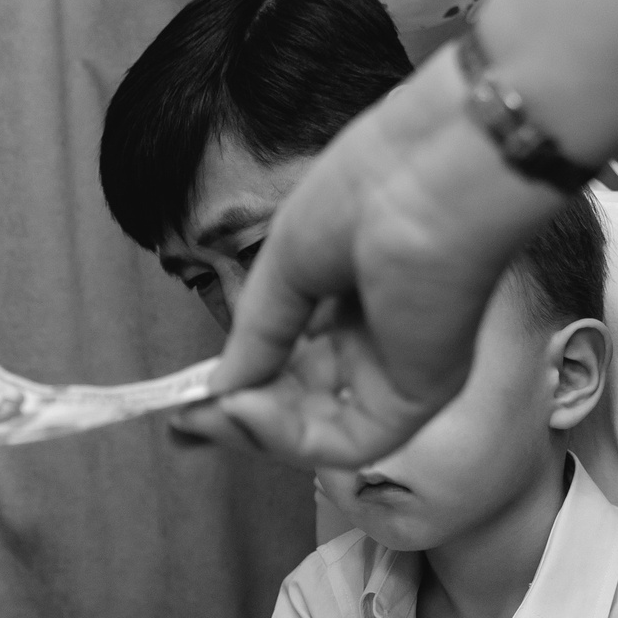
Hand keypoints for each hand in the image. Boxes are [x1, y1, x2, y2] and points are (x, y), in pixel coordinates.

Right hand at [173, 56, 552, 469]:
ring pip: (322, 432)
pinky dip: (288, 436)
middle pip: (304, 405)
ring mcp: (400, 373)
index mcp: (357, 301)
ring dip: (258, 430)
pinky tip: (246, 406)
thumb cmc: (367, 192)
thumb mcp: (286, 265)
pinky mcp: (416, 396)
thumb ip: (256, 335)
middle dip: (242, 415)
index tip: (189, 396)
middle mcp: (382, 343)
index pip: (295, 364)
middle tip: (187, 417)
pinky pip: (345, 440)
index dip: (242, 383)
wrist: (430, 176)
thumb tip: (218, 391)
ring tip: (210, 411)